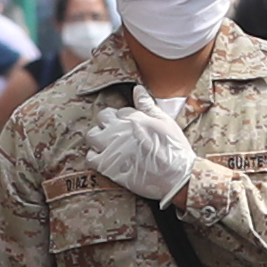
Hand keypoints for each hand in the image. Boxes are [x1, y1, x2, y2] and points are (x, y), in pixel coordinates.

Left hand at [84, 103, 198, 201]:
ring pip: (92, 135)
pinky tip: (107, 159)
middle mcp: (119, 130)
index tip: (132, 128)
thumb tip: (137, 88)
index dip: (125, 118)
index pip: (119, 110)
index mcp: (133, 118)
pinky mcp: (107, 166)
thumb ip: (147, 105)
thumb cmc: (174, 149)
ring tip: (110, 145)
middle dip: (108, 123)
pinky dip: (96, 156)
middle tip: (119, 134)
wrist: (176, 177)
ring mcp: (111, 148)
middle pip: (102, 117)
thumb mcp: (165, 122)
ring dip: (99, 138)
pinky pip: (90, 157)